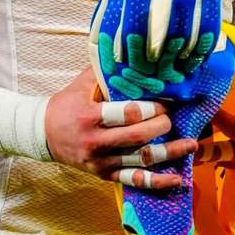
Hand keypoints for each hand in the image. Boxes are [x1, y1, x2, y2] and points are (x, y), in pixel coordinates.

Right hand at [44, 67, 196, 188]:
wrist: (43, 135)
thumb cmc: (67, 104)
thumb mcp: (82, 84)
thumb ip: (105, 70)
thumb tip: (131, 52)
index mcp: (91, 116)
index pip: (126, 113)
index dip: (150, 108)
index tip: (167, 101)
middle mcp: (96, 142)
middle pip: (137, 138)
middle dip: (161, 126)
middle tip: (174, 117)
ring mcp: (101, 162)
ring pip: (140, 161)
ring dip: (169, 154)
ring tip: (191, 144)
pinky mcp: (105, 175)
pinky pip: (134, 181)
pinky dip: (157, 182)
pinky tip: (177, 179)